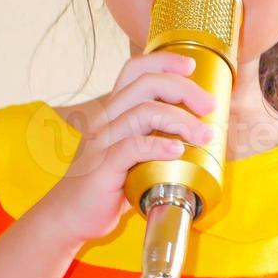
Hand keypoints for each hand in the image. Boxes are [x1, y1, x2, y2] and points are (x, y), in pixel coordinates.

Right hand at [38, 51, 217, 245]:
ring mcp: (102, 141)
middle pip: (146, 84)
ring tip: (203, 136)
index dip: (164, 61)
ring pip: (143, 112)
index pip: (135, 71)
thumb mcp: (131, 153)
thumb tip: (199, 133)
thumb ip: (154, 137)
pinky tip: (178, 150)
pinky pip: (132, 147)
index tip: (191, 66)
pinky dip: (159, 146)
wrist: (69, 216)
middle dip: (184, 89)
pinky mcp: (102, 166)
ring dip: (181, 120)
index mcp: (113, 112)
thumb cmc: (107, 185)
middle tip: (209, 106)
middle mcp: (106, 120)